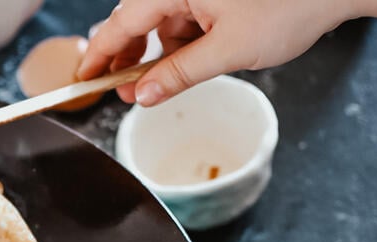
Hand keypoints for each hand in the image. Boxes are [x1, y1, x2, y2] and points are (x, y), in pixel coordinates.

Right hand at [77, 0, 355, 105]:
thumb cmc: (292, 5)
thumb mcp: (228, 51)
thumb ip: (178, 74)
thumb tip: (142, 96)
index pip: (121, 23)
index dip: (99, 55)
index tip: (84, 80)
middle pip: (137, 17)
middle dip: (130, 55)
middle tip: (125, 90)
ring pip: (164, 17)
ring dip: (161, 50)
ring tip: (166, 80)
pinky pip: (187, 12)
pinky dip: (185, 37)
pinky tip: (194, 59)